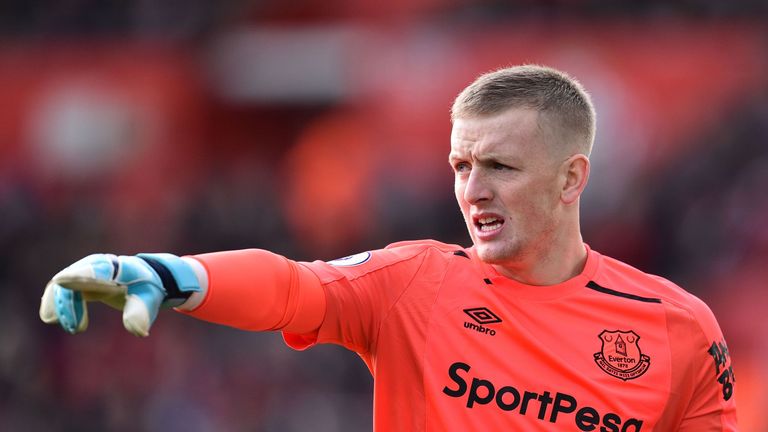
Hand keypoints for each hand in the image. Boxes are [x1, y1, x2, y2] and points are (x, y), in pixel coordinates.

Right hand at [40, 253, 199, 336]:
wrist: (144, 279)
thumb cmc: (146, 289)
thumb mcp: (149, 299)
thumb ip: (140, 313)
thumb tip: (138, 332)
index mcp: (115, 267)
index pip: (94, 270)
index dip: (77, 275)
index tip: (61, 282)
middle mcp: (96, 265)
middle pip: (71, 280)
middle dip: (67, 304)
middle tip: (77, 330)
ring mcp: (85, 272)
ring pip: (61, 287)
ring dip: (61, 308)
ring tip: (75, 329)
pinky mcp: (79, 282)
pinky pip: (61, 292)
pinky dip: (57, 305)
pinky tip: (52, 318)